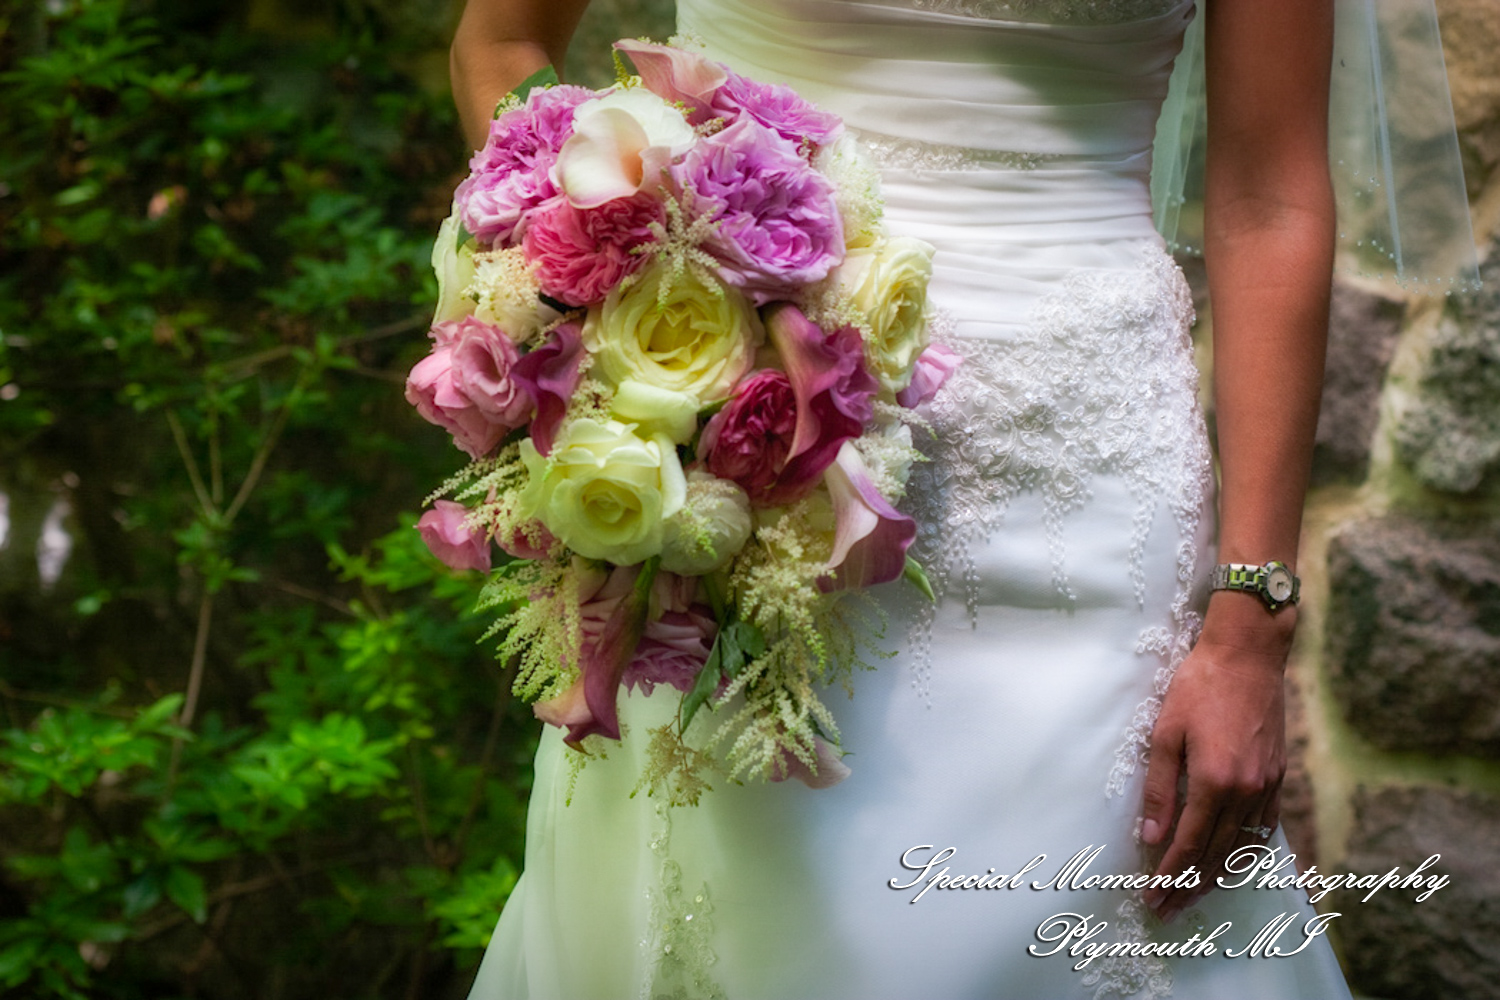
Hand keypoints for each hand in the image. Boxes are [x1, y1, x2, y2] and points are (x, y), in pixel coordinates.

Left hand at [1139, 594, 1292, 922]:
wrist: (1248, 654)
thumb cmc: (1199, 686)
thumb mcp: (1165, 733)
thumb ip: (1159, 788)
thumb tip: (1151, 835)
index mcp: (1214, 782)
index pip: (1189, 844)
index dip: (1169, 874)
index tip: (1152, 896)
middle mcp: (1246, 790)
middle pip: (1217, 854)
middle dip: (1190, 886)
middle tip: (1168, 909)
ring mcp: (1267, 784)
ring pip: (1242, 845)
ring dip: (1218, 874)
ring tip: (1195, 894)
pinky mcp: (1278, 775)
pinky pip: (1263, 826)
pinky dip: (1247, 849)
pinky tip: (1234, 860)